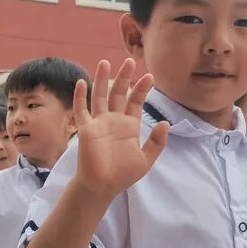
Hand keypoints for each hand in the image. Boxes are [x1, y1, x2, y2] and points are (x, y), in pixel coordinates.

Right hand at [75, 59, 168, 197]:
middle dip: (124, 77)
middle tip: (130, 61)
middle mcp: (114, 121)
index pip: (136, 102)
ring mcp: (99, 123)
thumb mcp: (146, 159)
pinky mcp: (86, 129)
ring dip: (102, 80)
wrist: (103, 186)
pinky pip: (81, 110)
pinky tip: (82, 82)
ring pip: (100, 96)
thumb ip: (157, 142)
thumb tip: (166, 123)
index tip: (149, 76)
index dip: (142, 89)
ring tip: (105, 62)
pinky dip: (80, 96)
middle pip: (118, 93)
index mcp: (129, 126)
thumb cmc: (123, 175)